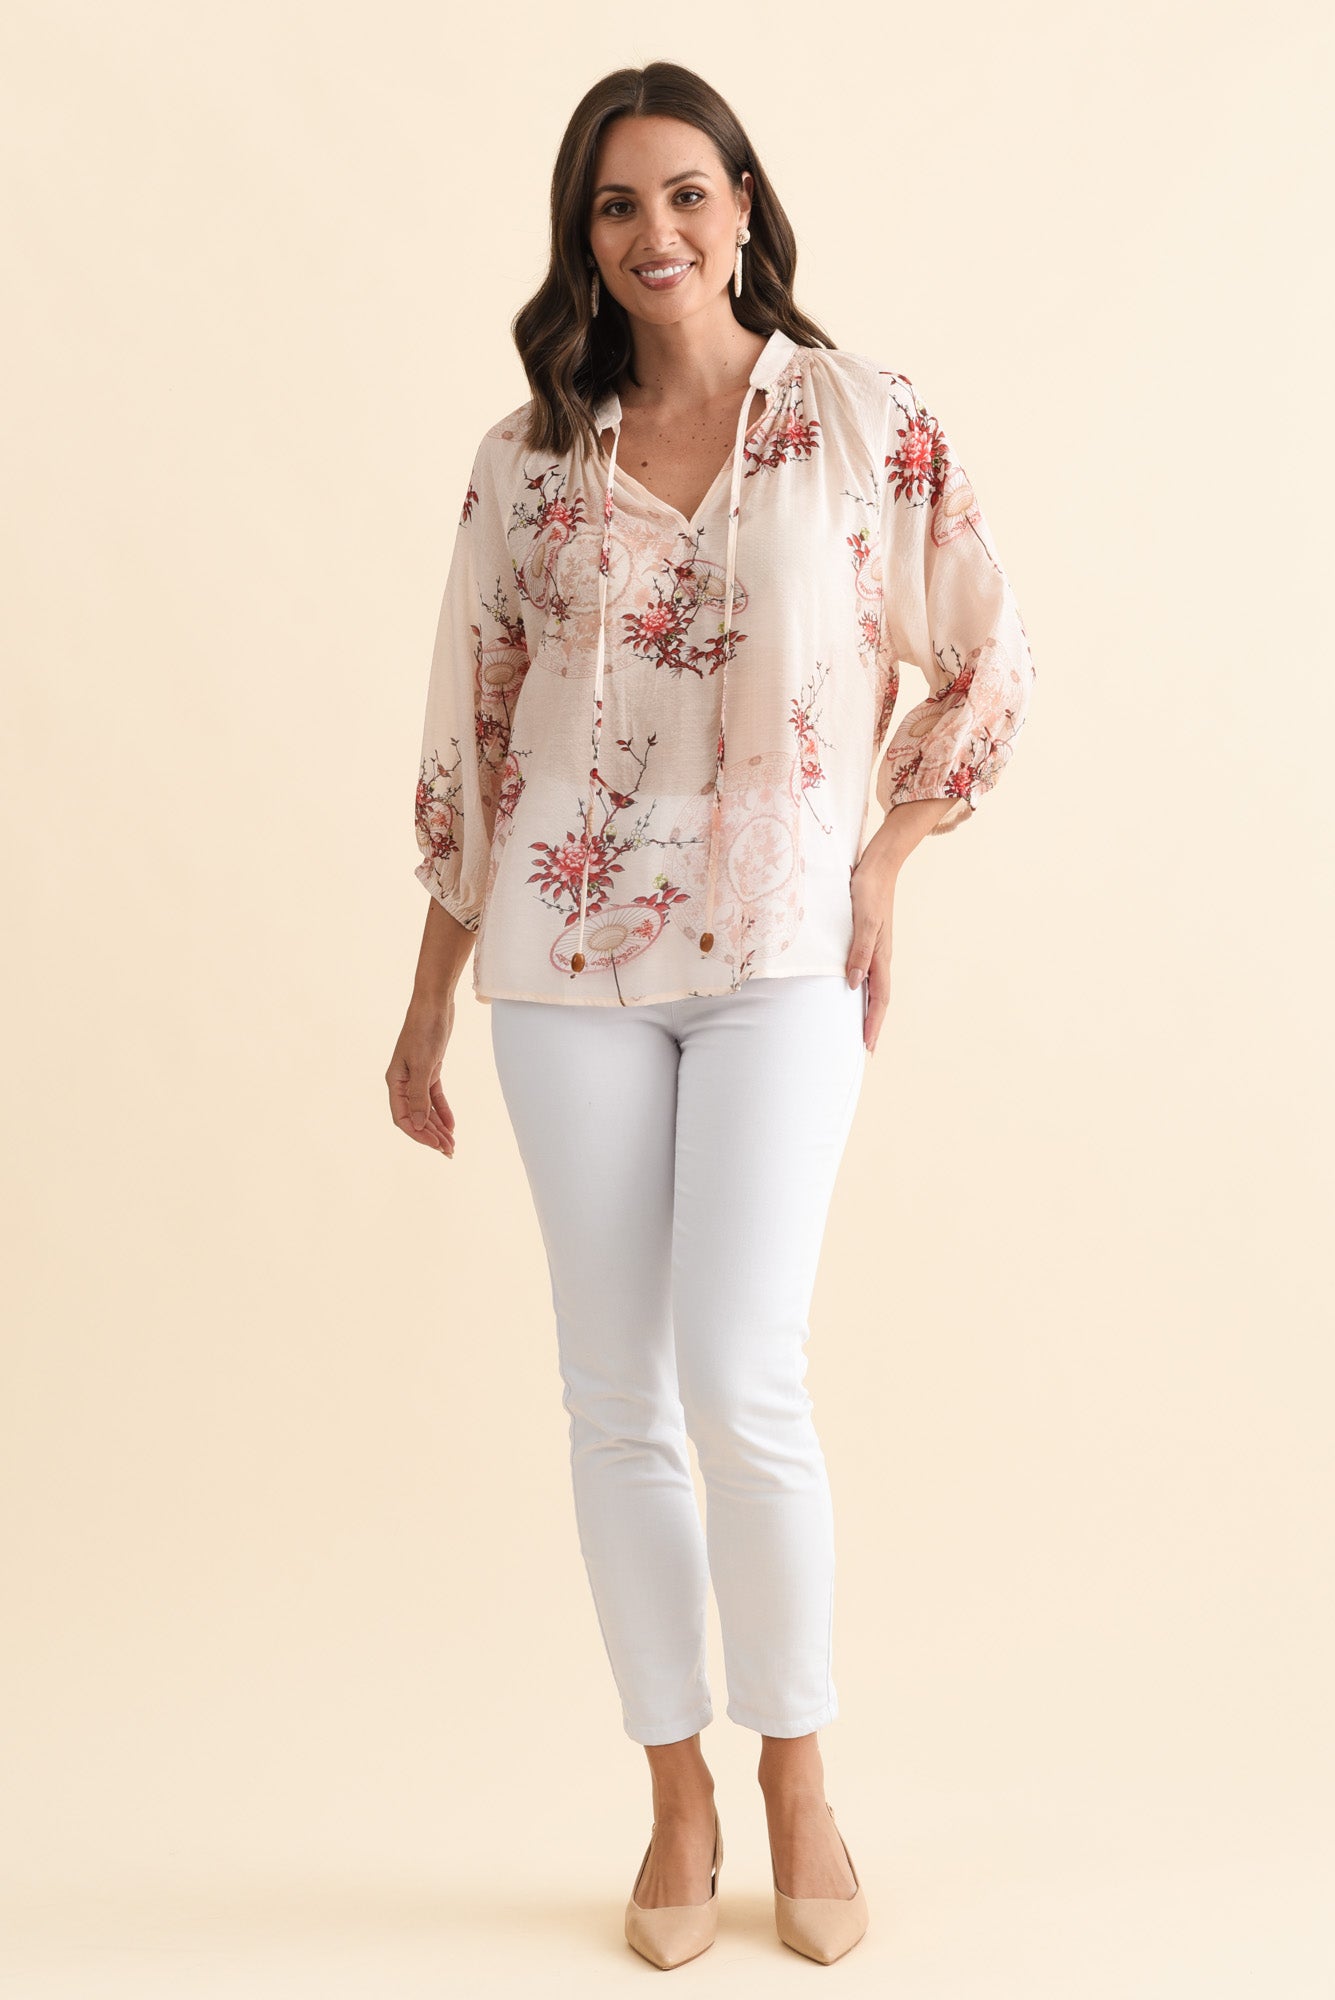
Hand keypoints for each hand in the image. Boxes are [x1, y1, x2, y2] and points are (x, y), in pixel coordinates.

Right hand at [386, 996, 457, 1156]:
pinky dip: (442, 1111)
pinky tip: (452, 1125)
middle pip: (415, 1117)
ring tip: (452, 1143)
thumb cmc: (425, 1029)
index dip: (419, 1135)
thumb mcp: (423, 1064)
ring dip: (438, 1126)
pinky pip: (434, 1097)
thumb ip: (420, 1095)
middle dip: (431, 1135)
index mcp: (395, 1081)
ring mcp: (416, 1077)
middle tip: (450, 1150)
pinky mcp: (430, 1071)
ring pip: (426, 1109)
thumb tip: (417, 1125)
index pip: (403, 1118)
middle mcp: (403, 1082)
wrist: (434, 1004)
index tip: (436, 1145)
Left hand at [846, 845, 899, 1054]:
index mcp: (881, 956)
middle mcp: (880, 956)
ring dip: (868, 1008)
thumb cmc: (870, 890)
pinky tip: (853, 989)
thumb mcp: (864, 920)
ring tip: (860, 1026)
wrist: (879, 865)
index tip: (867, 1045)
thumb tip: (853, 983)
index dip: (873, 1023)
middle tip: (865, 1046)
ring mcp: (875, 948)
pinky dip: (862, 988)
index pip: (879, 998)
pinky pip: (867, 972)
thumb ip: (859, 951)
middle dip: (873, 1023)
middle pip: (879, 998)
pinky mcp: (868, 939)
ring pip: (874, 986)